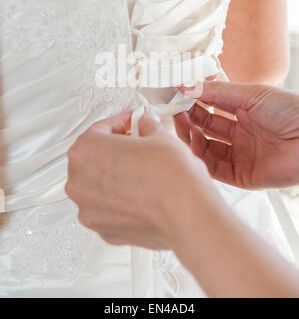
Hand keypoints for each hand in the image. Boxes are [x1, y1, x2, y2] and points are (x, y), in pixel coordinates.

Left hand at [66, 112, 209, 247]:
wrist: (187, 213)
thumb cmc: (170, 176)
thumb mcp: (159, 136)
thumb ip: (146, 127)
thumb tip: (146, 126)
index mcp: (86, 151)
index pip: (99, 129)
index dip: (121, 124)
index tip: (132, 124)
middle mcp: (79, 181)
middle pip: (93, 159)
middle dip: (115, 151)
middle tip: (138, 147)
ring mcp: (89, 209)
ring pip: (98, 187)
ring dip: (116, 178)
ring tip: (141, 173)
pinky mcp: (103, 231)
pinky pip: (108, 210)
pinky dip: (121, 202)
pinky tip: (141, 195)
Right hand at [175, 81, 298, 188]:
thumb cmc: (292, 111)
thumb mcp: (251, 94)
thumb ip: (217, 92)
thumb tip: (187, 85)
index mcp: (244, 111)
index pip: (211, 106)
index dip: (194, 100)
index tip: (175, 93)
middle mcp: (240, 133)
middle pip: (205, 127)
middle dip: (188, 117)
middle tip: (173, 108)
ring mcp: (240, 154)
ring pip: (206, 148)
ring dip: (191, 135)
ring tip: (181, 122)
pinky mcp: (242, 176)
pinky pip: (214, 168)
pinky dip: (201, 155)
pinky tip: (195, 140)